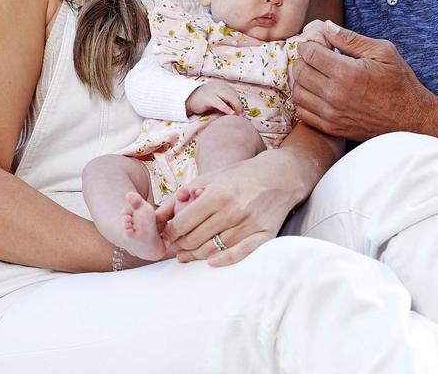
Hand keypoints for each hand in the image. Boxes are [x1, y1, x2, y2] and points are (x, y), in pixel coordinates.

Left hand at [162, 150, 300, 266]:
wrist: (280, 176)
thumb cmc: (241, 175)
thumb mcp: (210, 178)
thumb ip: (181, 195)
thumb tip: (157, 215)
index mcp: (218, 194)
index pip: (183, 223)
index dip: (170, 232)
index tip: (167, 234)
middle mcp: (233, 211)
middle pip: (195, 238)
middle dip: (180, 244)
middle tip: (175, 245)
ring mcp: (249, 225)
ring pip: (213, 249)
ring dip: (195, 254)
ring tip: (186, 254)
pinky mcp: (264, 235)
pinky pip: (239, 254)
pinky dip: (222, 260)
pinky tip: (210, 261)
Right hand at [186, 80, 242, 116]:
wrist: (188, 99)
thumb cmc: (204, 100)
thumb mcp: (216, 97)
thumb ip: (225, 100)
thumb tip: (238, 110)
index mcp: (221, 85)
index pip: (234, 93)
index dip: (239, 102)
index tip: (241, 111)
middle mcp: (218, 86)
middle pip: (233, 95)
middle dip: (239, 105)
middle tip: (242, 114)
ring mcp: (213, 91)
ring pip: (229, 97)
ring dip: (236, 107)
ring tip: (238, 115)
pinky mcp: (208, 98)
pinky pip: (220, 103)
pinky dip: (227, 108)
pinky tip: (231, 113)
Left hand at [292, 21, 436, 140]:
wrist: (411, 119)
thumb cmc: (399, 83)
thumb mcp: (381, 51)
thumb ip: (351, 38)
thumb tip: (326, 26)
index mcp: (347, 72)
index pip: (309, 53)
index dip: (308, 45)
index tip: (314, 44)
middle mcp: (335, 95)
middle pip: (300, 72)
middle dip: (303, 60)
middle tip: (313, 57)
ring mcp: (332, 114)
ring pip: (298, 93)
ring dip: (301, 80)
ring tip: (313, 74)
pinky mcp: (332, 128)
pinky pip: (303, 113)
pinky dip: (304, 101)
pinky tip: (315, 93)